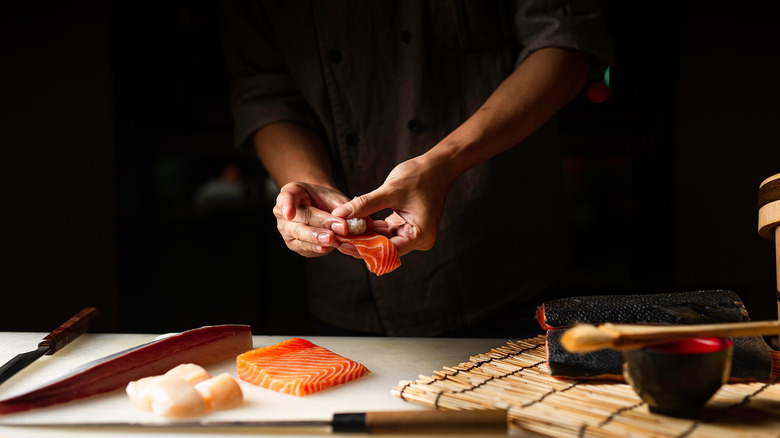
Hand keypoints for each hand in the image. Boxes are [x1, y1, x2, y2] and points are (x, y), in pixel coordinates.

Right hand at [274, 182, 350, 257]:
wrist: (326, 211)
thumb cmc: (328, 201)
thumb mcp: (336, 198)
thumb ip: (341, 209)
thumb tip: (344, 225)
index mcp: (292, 193)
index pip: (286, 197)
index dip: (287, 205)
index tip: (289, 214)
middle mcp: (283, 212)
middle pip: (299, 219)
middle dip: (318, 225)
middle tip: (332, 232)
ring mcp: (286, 230)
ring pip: (300, 235)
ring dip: (317, 238)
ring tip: (332, 240)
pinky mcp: (294, 244)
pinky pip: (305, 247)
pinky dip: (318, 247)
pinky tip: (328, 247)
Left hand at [331, 152, 458, 255]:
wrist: (437, 166)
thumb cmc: (420, 176)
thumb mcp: (391, 190)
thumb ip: (365, 204)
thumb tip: (339, 214)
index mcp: (420, 235)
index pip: (387, 250)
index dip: (363, 248)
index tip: (343, 243)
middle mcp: (418, 240)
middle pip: (384, 248)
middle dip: (360, 244)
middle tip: (336, 239)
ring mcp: (412, 234)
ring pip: (382, 241)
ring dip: (363, 237)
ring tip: (340, 233)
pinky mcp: (406, 227)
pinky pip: (385, 232)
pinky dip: (370, 229)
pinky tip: (352, 226)